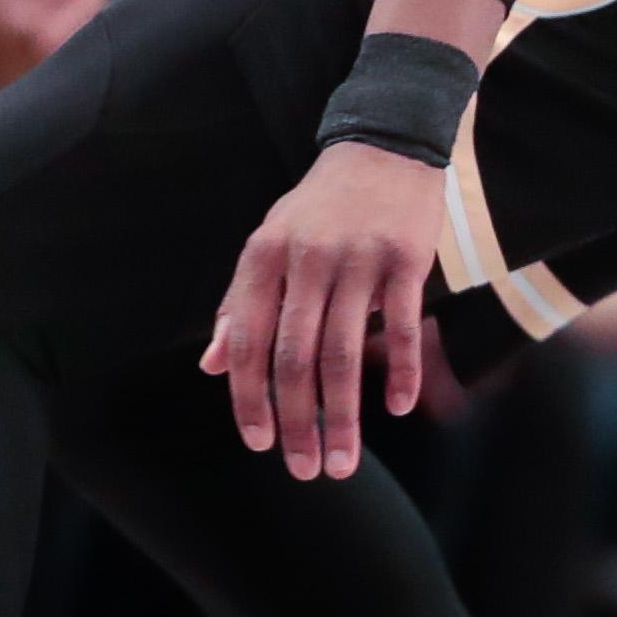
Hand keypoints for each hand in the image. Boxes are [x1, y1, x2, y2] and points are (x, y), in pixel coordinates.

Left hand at [203, 140, 439, 476]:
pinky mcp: (406, 259)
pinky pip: (403, 327)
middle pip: (295, 359)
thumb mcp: (267, 244)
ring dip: (344, 416)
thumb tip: (210, 367)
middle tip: (306, 470)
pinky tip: (397, 407)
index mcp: (261, 258)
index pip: (247, 344)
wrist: (382, 146)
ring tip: (344, 461)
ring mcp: (358, 259)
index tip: (259, 444)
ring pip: (344, 354)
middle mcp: (305, 260)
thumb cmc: (317, 208)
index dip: (249, 399)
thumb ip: (239, 305)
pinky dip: (402, 372)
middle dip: (297, 423)